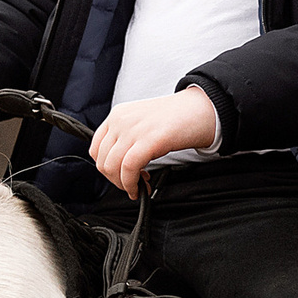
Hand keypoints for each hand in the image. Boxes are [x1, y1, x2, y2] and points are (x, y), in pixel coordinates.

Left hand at [89, 88, 219, 197]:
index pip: (96, 148)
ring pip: (112, 167)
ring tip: (138, 185)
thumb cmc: (176, 119)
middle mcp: (121, 120)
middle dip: (115, 180)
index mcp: (117, 115)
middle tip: (131, 184)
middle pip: (102, 161)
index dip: (106, 168)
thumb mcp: (142, 123)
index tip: (119, 176)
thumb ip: (126, 138)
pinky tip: (142, 187)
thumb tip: (117, 165)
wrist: (201, 109)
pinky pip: (128, 169)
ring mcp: (133, 129)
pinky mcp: (148, 140)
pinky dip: (132, 184)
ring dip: (123, 184)